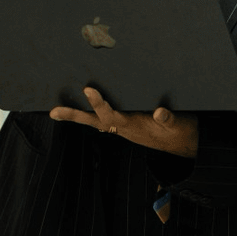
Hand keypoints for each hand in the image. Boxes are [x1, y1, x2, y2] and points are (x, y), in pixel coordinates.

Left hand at [50, 85, 199, 157]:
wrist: (183, 145)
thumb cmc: (180, 133)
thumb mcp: (179, 126)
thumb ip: (169, 120)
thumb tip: (161, 112)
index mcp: (135, 125)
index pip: (112, 115)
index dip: (100, 103)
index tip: (89, 89)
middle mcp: (124, 127)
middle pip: (95, 121)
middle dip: (75, 116)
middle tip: (54, 112)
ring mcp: (123, 127)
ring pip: (96, 121)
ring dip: (76, 116)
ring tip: (55, 112)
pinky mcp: (125, 124)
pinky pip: (103, 119)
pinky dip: (90, 114)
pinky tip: (79, 108)